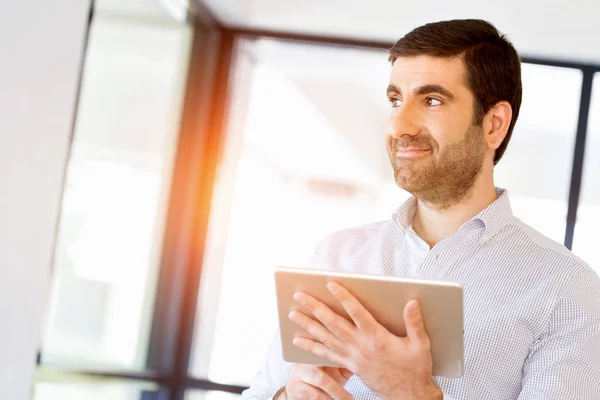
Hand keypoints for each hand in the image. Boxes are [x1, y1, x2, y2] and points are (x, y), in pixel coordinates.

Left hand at [288, 282, 441, 399]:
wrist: (409, 396)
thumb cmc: (414, 369)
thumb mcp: (420, 345)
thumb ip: (414, 323)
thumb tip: (412, 303)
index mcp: (377, 338)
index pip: (357, 313)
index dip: (343, 297)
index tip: (330, 284)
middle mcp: (361, 347)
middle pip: (333, 323)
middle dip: (315, 308)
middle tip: (299, 296)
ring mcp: (353, 357)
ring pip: (325, 338)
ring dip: (308, 325)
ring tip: (293, 314)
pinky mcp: (350, 367)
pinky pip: (326, 355)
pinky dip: (311, 347)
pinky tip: (299, 341)